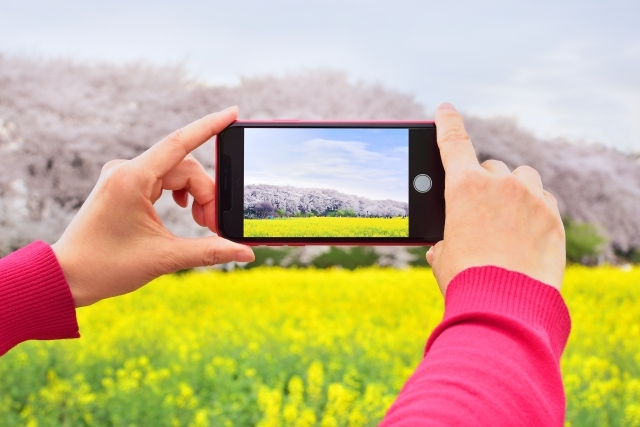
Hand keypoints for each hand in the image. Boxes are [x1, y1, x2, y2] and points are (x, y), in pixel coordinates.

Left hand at [52, 107, 254, 306]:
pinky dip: (179, 194)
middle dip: (205, 194)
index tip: (233, 112)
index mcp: (132, 179)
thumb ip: (210, 251)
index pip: (179, 143)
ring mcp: (123, 176)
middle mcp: (126, 170)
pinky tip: (184, 211)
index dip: (209, 126)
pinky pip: (162, 179)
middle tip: (213, 225)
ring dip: (194, 196)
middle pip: (184, 168)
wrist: (68, 277)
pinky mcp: (123, 185)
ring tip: (200, 223)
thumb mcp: (164, 258)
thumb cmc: (106, 266)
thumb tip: (246, 253)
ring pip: (175, 174)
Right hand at [426, 103, 564, 293]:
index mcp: (463, 187)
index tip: (445, 109)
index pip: (453, 142)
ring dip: (513, 189)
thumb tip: (444, 247)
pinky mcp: (553, 217)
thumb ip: (444, 240)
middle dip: (483, 181)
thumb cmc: (467, 279)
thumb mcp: (443, 257)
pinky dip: (534, 208)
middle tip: (481, 208)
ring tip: (508, 216)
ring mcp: (530, 197)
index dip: (447, 122)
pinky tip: (527, 231)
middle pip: (490, 166)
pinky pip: (543, 199)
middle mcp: (499, 184)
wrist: (506, 306)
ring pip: (522, 177)